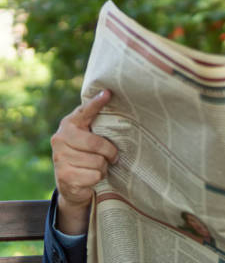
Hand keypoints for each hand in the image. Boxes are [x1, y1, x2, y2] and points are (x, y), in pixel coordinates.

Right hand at [51, 89, 117, 233]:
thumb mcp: (89, 137)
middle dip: (109, 152)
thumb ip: (96, 123)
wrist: (70, 184)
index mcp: (69, 124)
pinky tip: (90, 177)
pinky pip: (94, 176)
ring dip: (103, 167)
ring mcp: (59, 157)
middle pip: (96, 144)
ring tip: (97, 167)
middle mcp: (60, 138)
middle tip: (112, 156)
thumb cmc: (86, 155)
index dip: (96, 103)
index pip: (85, 111)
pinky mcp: (63, 176)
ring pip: (97, 162)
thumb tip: (110, 98)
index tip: (108, 93)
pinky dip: (97, 178)